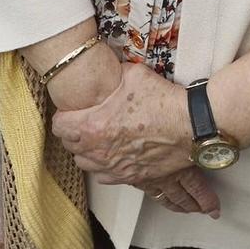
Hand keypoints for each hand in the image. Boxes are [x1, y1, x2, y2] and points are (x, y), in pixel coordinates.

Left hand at [52, 63, 217, 213]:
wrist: (190, 127)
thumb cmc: (163, 102)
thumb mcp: (133, 75)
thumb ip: (113, 75)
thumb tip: (106, 71)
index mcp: (93, 126)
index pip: (59, 126)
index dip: (63, 115)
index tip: (70, 111)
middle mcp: (99, 151)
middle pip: (69, 146)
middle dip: (73, 133)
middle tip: (83, 121)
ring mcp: (114, 167)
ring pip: (84, 164)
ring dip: (86, 151)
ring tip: (95, 139)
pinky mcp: (130, 177)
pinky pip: (104, 176)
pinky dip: (103, 167)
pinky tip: (111, 155)